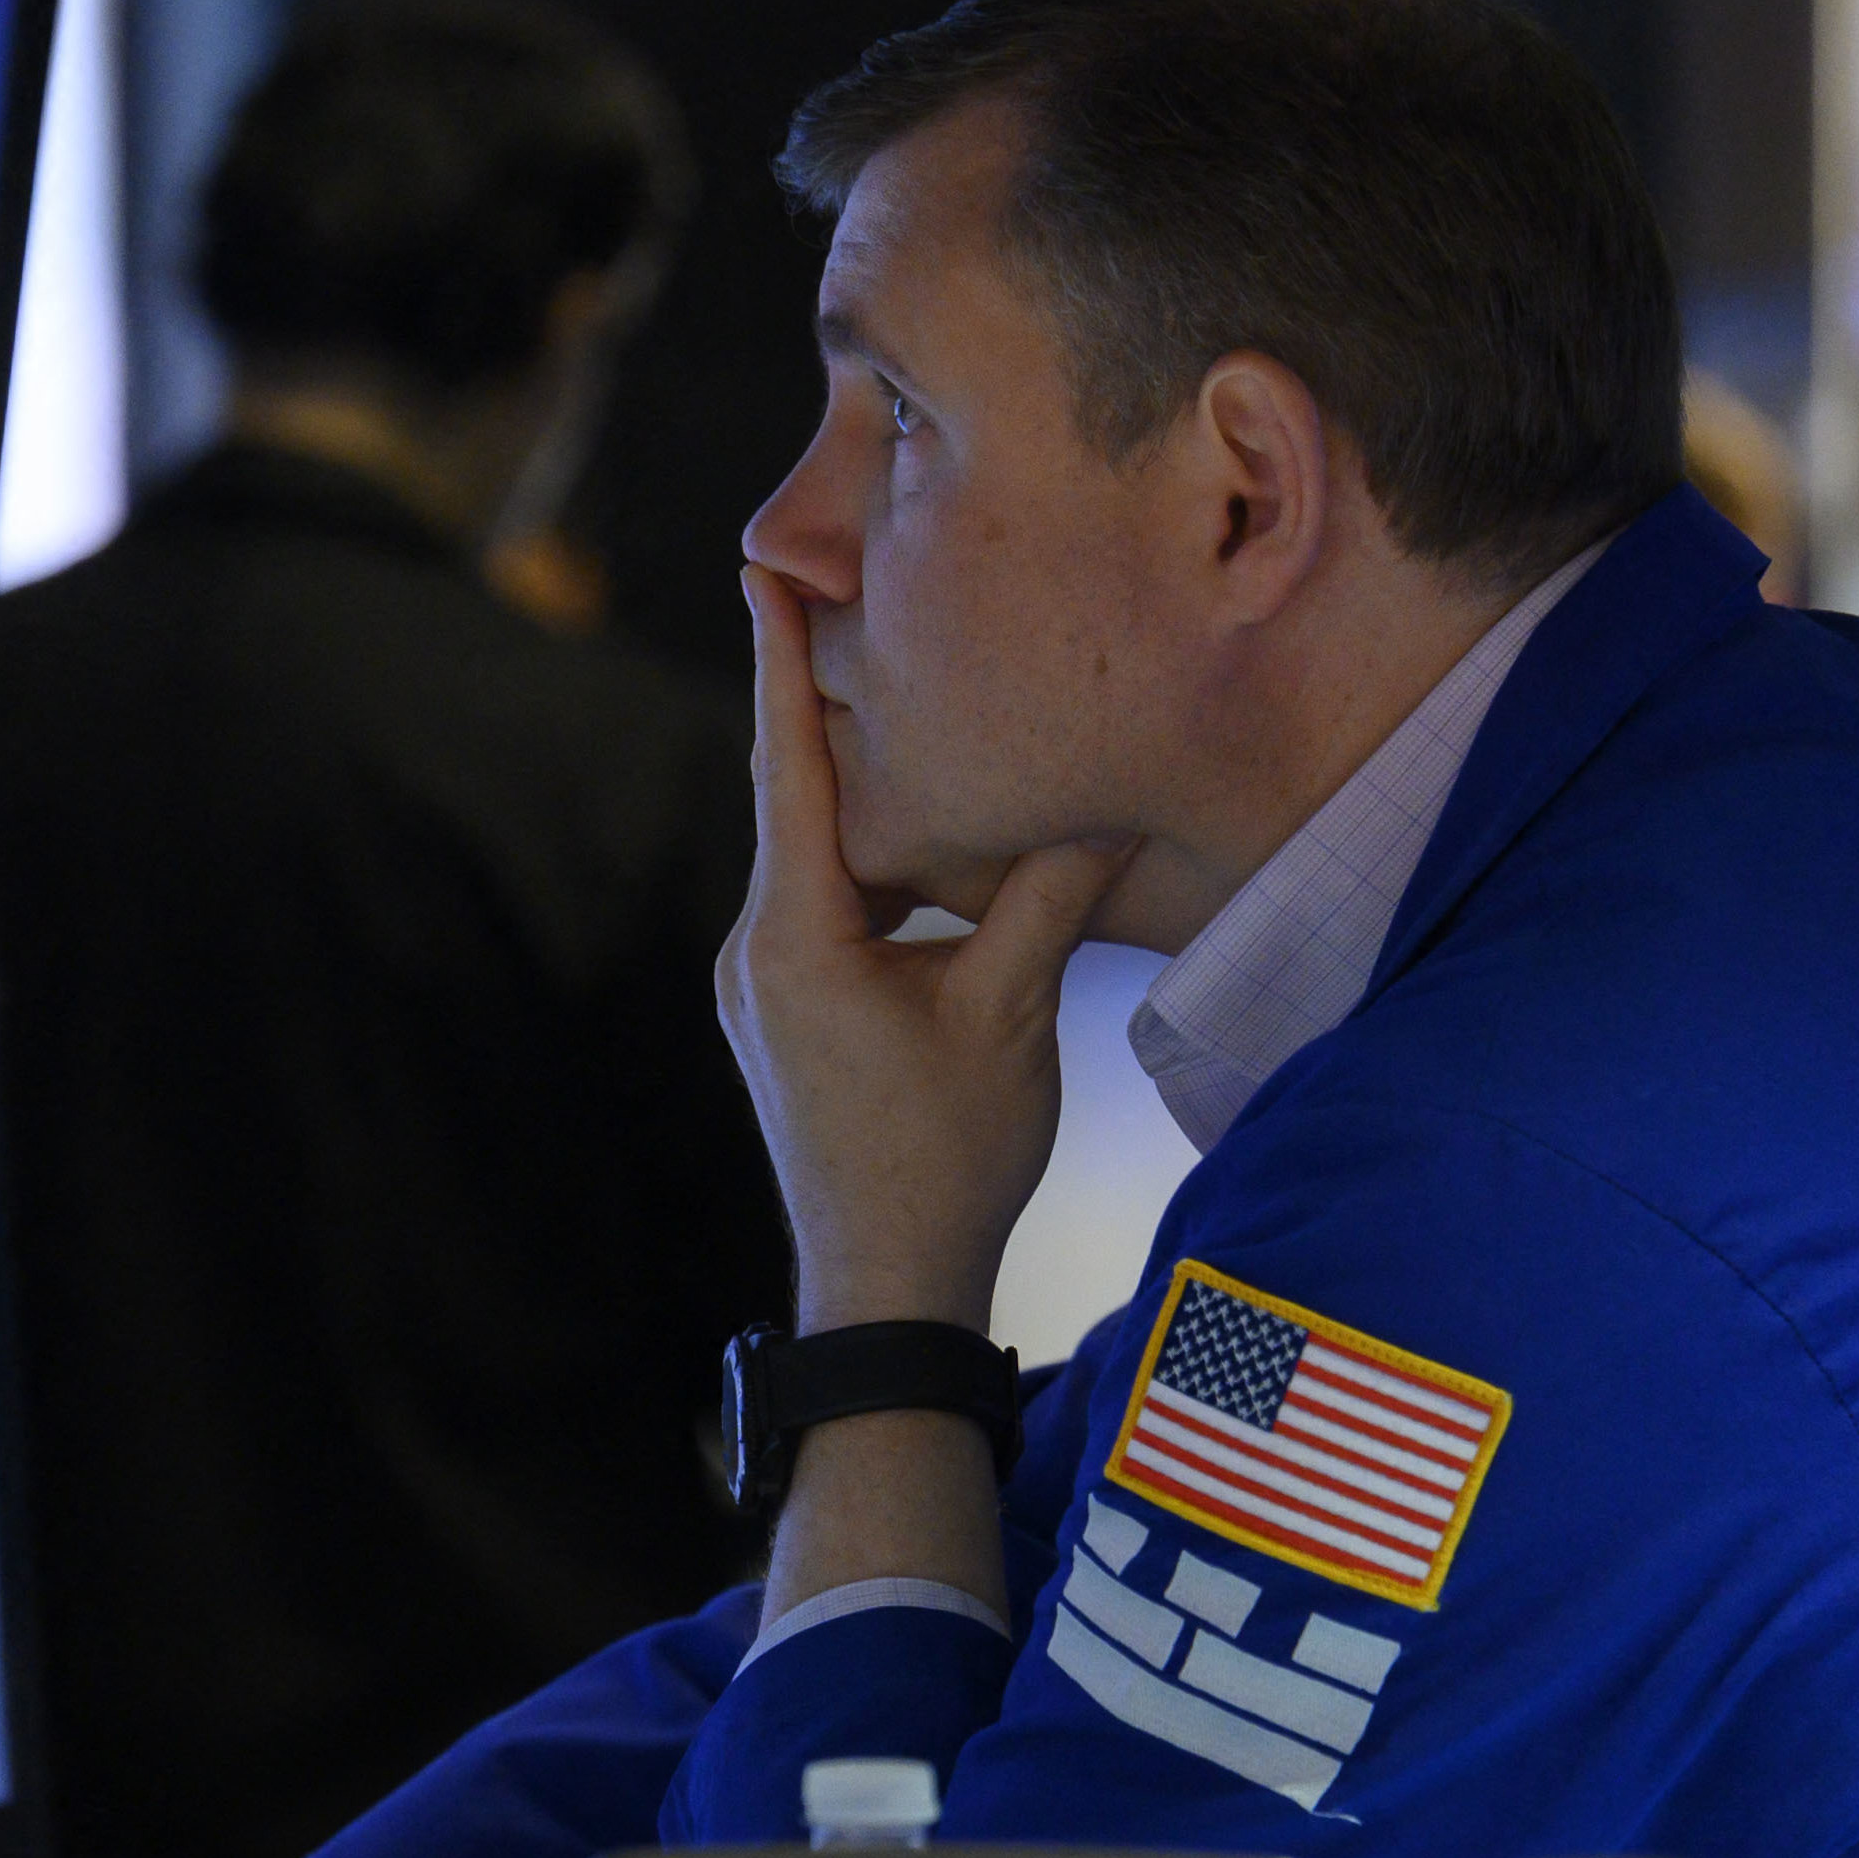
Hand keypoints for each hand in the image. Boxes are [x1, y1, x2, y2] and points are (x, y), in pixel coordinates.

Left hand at [720, 563, 1116, 1332]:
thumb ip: (1045, 899)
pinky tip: (904, 834)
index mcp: (796, 936)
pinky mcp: (782, 1018)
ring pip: (808, 859)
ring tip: (881, 697)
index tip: (763, 573)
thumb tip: (1104, 804)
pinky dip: (857, 859)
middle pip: (792, 802)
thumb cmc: (945, 1158)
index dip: (781, 665)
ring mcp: (759, 989)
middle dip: (817, 704)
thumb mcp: (1009, 1018)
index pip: (789, 769)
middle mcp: (754, 951)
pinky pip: (815, 908)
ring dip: (850, 790)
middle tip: (832, 599)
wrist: (885, 1284)